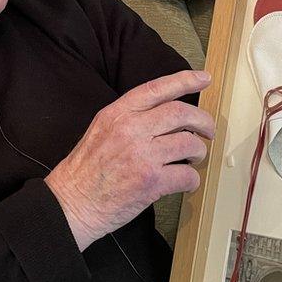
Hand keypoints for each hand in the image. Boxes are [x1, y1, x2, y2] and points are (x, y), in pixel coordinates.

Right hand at [45, 70, 213, 249]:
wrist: (72, 203)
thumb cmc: (85, 170)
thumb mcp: (101, 129)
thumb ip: (130, 118)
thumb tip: (165, 115)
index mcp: (117, 113)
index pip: (157, 88)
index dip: (185, 80)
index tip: (204, 78)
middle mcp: (131, 129)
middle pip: (181, 113)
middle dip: (203, 120)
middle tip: (208, 130)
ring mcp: (142, 156)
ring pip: (189, 143)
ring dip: (199, 151)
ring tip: (194, 158)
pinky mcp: (151, 182)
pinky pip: (187, 175)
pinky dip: (192, 180)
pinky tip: (186, 182)